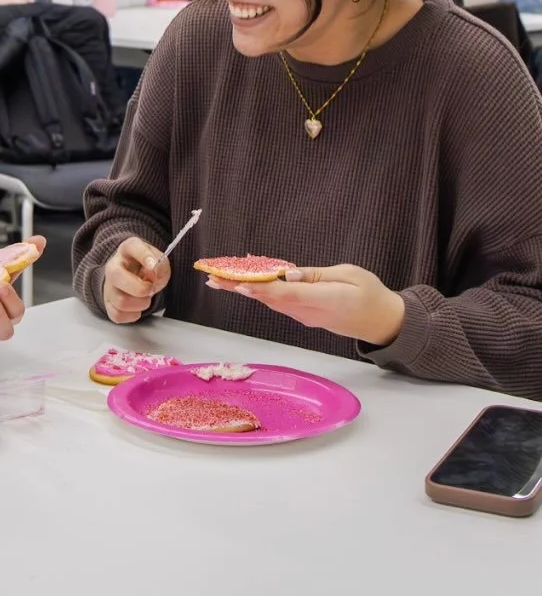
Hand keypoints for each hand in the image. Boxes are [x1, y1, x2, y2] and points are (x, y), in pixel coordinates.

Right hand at [102, 237, 171, 323]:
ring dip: (140, 303)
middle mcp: (113, 266)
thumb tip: (154, 272)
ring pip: (120, 301)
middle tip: (151, 288)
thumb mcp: (159, 260)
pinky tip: (137, 306)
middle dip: (140, 287)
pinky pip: (118, 315)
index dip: (144, 256)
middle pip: (117, 276)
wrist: (133, 276)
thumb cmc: (146, 267)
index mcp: (128, 249)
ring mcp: (108, 286)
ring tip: (145, 298)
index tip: (153, 265)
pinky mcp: (108, 304)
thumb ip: (160, 264)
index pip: (133, 247)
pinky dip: (133, 315)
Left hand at [207, 263, 405, 346]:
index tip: (238, 282)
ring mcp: (306, 316)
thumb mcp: (350, 275)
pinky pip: (279, 303)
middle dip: (240, 287)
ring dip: (245, 291)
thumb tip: (289, 274)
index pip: (286, 295)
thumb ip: (318, 275)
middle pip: (270, 300)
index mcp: (324, 301)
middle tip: (212, 277)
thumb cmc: (370, 294)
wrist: (383, 322)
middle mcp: (309, 313)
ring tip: (219, 280)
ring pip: (271, 303)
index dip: (260, 288)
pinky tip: (245, 283)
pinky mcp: (305, 315)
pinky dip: (259, 293)